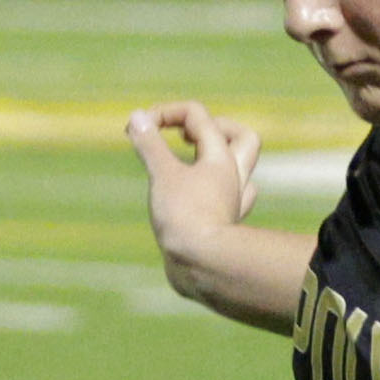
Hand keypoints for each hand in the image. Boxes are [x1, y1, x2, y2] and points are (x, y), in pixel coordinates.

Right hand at [124, 99, 261, 258]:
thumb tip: (137, 117)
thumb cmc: (185, 217)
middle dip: (215, 127)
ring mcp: (232, 202)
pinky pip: (229, 200)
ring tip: (191, 161)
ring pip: (240, 170)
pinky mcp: (224, 226)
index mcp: (221, 157)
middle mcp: (234, 177)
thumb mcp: (162, 174)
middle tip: (186, 136)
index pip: (197, 115)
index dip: (165, 113)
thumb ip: (149, 144)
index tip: (140, 129)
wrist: (203, 266)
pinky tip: (196, 196)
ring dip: (218, 159)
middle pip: (242, 137)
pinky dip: (214, 191)